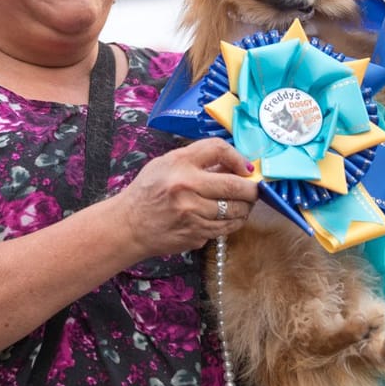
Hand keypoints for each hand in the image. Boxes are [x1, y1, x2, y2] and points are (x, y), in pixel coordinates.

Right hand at [119, 138, 258, 254]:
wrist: (129, 226)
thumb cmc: (148, 191)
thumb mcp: (167, 164)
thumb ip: (199, 160)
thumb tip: (234, 165)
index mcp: (178, 164)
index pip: (218, 149)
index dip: (238, 157)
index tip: (246, 167)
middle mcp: (186, 188)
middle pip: (236, 186)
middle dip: (253, 188)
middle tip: (256, 188)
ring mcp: (192, 215)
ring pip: (235, 211)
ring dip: (246, 207)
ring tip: (244, 203)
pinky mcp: (196, 235)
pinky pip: (226, 228)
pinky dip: (234, 221)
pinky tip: (231, 216)